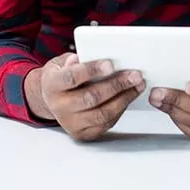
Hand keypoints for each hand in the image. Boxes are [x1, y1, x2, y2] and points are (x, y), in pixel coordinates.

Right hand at [25, 53, 145, 141]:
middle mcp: (59, 106)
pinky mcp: (83, 133)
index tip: (110, 64)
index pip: (72, 77)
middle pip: (91, 98)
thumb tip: (90, 56)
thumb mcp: (61, 63)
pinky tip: (129, 97)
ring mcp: (71, 123)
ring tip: (138, 85)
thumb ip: (74, 60)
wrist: (51, 100)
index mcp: (52, 85)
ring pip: (102, 114)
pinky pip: (106, 123)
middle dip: (116, 85)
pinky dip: (120, 110)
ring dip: (124, 99)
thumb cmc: (61, 77)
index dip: (91, 70)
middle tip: (135, 75)